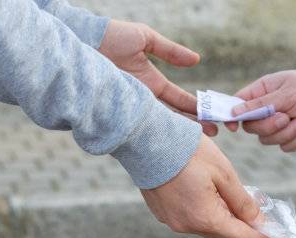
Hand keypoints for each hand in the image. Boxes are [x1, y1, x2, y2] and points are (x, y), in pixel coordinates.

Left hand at [99, 20, 217, 135]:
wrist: (79, 41)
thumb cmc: (110, 36)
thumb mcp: (145, 39)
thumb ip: (170, 51)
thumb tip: (196, 60)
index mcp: (152, 83)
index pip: (179, 100)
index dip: (197, 108)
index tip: (213, 117)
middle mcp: (144, 99)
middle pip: (174, 117)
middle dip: (195, 126)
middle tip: (216, 134)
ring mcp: (131, 108)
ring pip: (160, 126)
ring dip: (179, 134)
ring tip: (198, 142)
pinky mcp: (118, 113)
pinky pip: (139, 127)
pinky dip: (154, 135)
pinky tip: (169, 142)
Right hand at [141, 135, 286, 237]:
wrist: (146, 139)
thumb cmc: (188, 152)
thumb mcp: (224, 174)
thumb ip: (243, 202)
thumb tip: (258, 223)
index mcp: (205, 218)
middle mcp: (188, 226)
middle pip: (227, 233)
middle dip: (249, 226)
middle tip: (267, 215)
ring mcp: (173, 221)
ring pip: (210, 225)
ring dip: (229, 217)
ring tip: (245, 201)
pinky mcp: (164, 212)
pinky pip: (194, 217)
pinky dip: (210, 211)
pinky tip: (218, 196)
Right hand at [226, 70, 295, 151]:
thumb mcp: (286, 93)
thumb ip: (260, 104)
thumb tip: (234, 112)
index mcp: (261, 92)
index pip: (237, 105)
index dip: (232, 117)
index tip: (233, 127)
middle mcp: (265, 109)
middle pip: (251, 127)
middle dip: (269, 126)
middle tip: (286, 117)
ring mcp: (277, 125)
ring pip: (267, 140)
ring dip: (287, 132)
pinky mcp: (289, 137)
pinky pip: (284, 146)